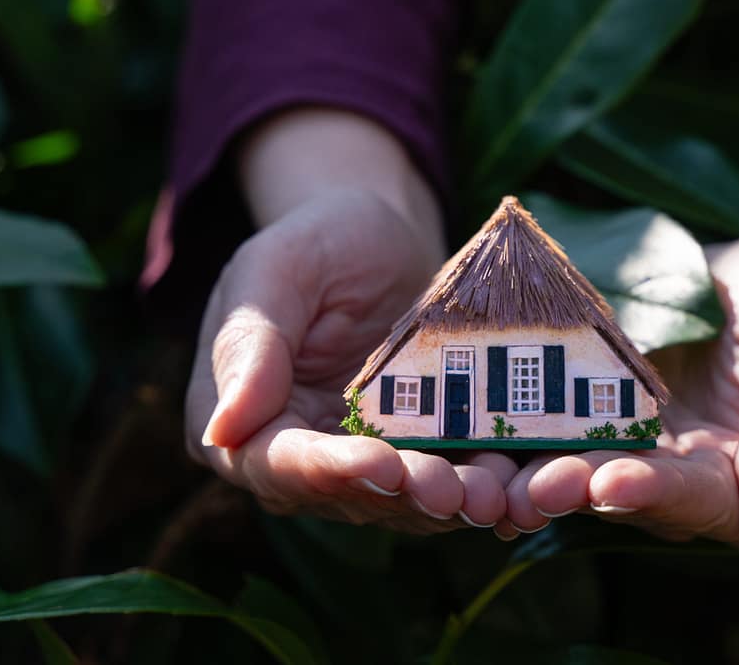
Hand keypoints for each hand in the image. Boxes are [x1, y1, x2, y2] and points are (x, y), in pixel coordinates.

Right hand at [185, 192, 514, 533]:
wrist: (380, 238)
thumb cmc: (317, 241)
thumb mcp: (274, 270)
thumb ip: (249, 345)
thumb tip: (222, 432)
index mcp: (243, 422)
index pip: (277, 463)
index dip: (328, 472)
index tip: (382, 464)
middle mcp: (298, 455)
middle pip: (348, 494)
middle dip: (406, 495)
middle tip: (457, 491)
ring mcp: (358, 460)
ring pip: (403, 499)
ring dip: (450, 500)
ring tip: (494, 491)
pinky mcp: (413, 450)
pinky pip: (444, 476)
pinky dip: (479, 483)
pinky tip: (516, 483)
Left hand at [500, 230, 738, 546]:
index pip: (702, 500)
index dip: (658, 493)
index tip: (613, 480)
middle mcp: (685, 475)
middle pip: (628, 493)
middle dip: (580, 490)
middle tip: (535, 486)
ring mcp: (641, 442)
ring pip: (583, 465)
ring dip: (538, 473)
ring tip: (495, 473)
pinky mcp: (605, 402)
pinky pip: (562, 419)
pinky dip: (523, 429)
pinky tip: (479, 429)